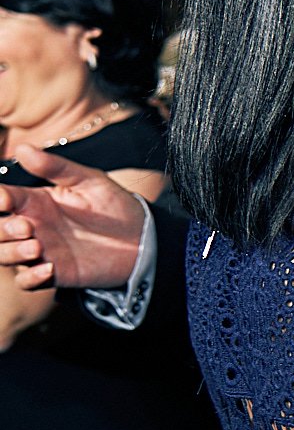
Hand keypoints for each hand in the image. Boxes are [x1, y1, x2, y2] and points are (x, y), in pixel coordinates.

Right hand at [0, 147, 148, 290]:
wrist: (143, 238)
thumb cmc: (114, 206)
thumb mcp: (89, 181)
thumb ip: (57, 168)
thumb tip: (22, 148)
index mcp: (34, 202)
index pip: (2, 199)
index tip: (6, 200)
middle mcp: (32, 226)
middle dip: (2, 229)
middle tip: (26, 227)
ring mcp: (41, 251)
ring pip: (4, 255)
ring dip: (12, 253)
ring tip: (36, 247)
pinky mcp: (55, 274)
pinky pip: (28, 282)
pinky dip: (31, 278)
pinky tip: (49, 270)